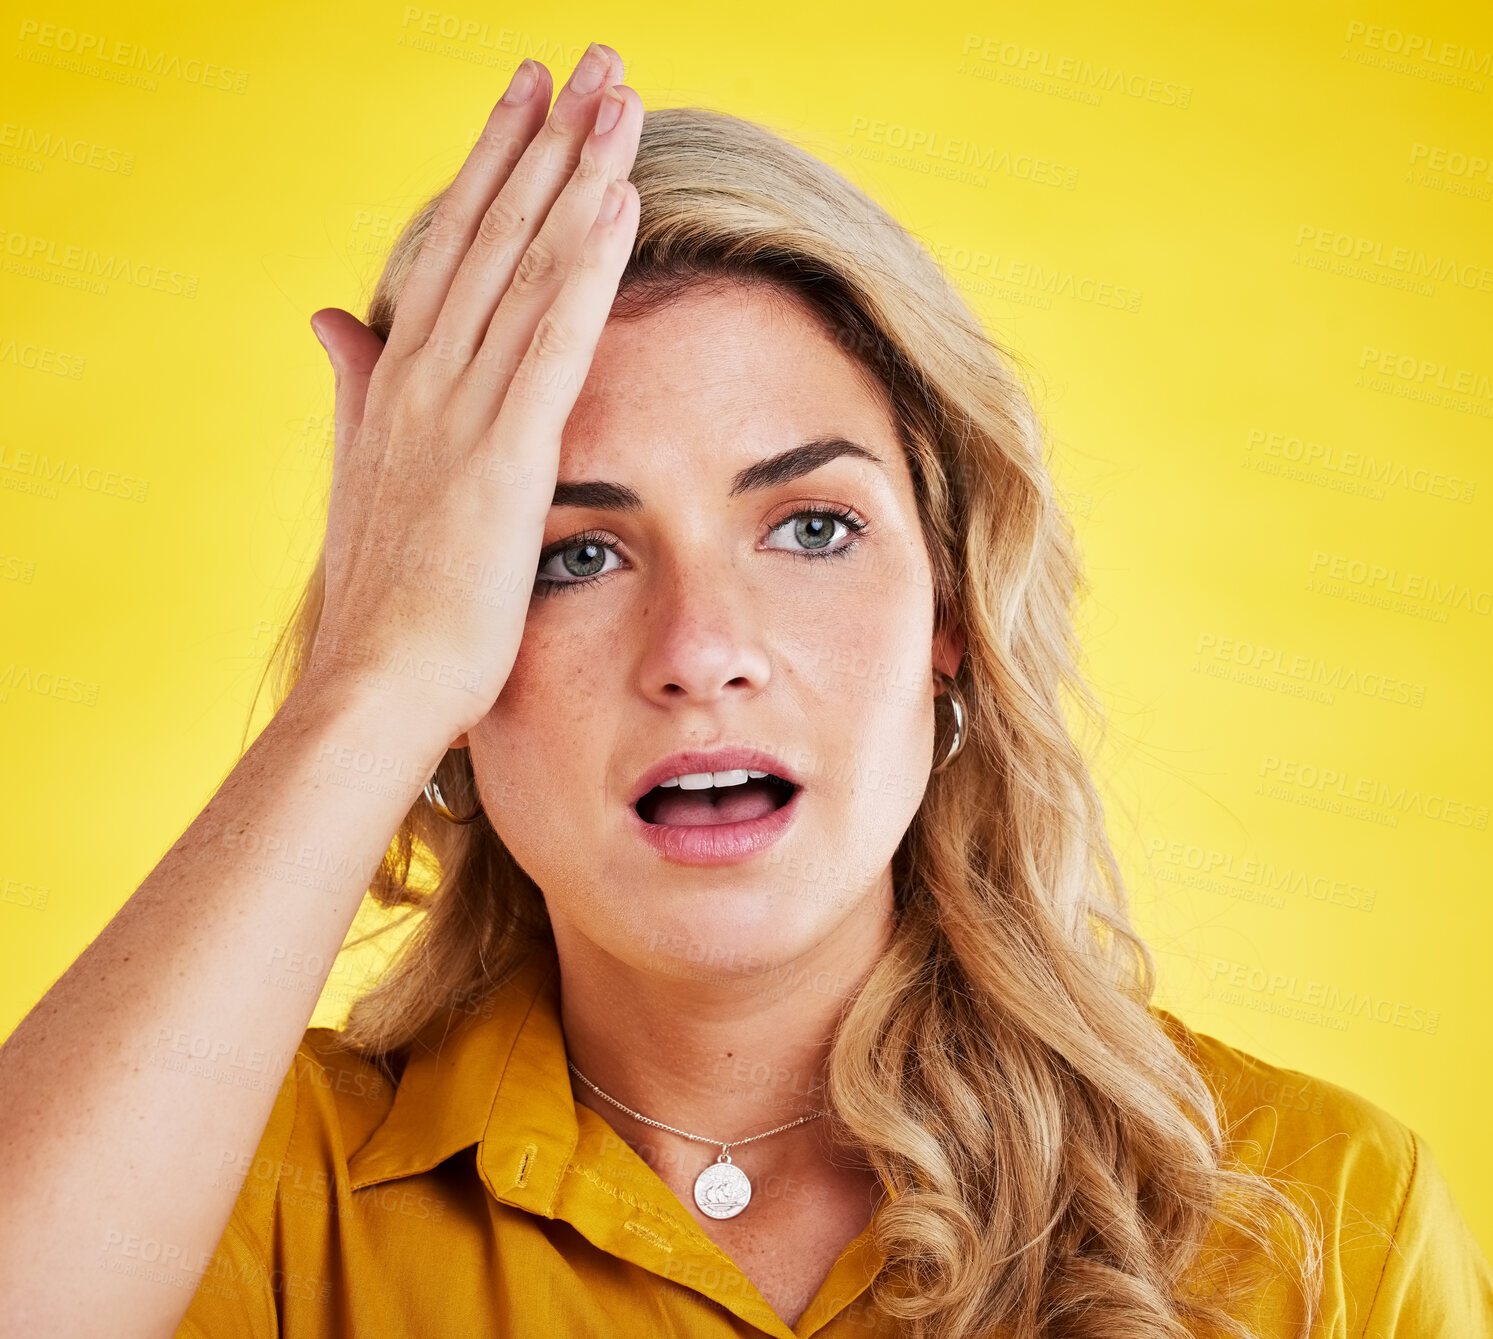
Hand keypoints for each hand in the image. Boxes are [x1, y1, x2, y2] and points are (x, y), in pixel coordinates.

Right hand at [301, 42, 639, 747]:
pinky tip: (618, 200)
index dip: (490, 167)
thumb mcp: (363, 476)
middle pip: (488, 233)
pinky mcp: (502, 456)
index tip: (529, 100)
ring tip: (614, 95)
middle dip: (539, 140)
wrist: (380, 684)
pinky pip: (550, 340)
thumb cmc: (386, 601)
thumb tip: (329, 317)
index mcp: (397, 383)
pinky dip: (584, 267)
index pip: (450, 248)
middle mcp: (422, 378)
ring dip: (571, 175)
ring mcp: (459, 412)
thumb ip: (353, 390)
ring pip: (522, 267)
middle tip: (585, 61)